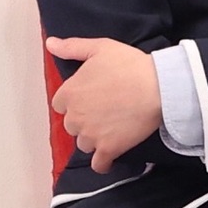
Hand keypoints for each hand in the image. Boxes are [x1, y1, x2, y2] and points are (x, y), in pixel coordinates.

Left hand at [47, 36, 162, 173]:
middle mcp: (75, 118)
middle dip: (85, 119)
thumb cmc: (130, 65)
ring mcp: (90, 136)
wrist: (158, 87)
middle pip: (72, 125)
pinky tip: (110, 156)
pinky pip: (99, 164)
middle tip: (106, 108)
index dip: (77, 99)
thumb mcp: (101, 48)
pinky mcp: (108, 149)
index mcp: (69, 93)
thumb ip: (72, 47)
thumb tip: (49, 44)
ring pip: (84, 143)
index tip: (92, 95)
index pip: (62, 103)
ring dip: (94, 138)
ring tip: (113, 127)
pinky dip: (103, 162)